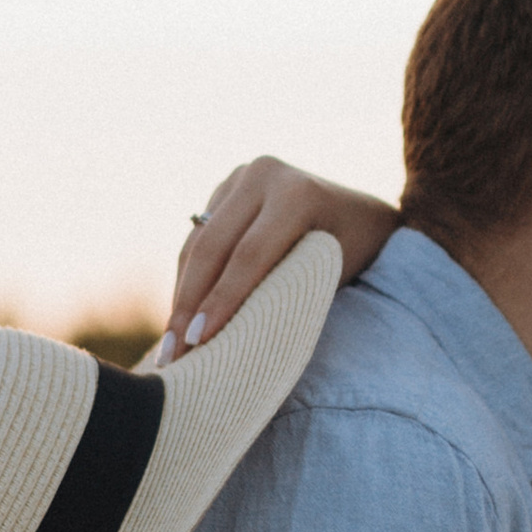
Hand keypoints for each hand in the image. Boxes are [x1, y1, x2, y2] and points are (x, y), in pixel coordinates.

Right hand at [158, 161, 400, 360]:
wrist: (362, 211)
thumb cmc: (359, 252)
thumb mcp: (335, 271)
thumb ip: (289, 292)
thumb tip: (237, 344)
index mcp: (296, 193)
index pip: (250, 255)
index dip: (221, 300)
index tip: (198, 342)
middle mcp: (263, 174)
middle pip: (213, 248)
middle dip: (188, 304)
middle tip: (173, 356)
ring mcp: (239, 179)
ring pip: (197, 245)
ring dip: (180, 297)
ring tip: (169, 348)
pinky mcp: (224, 191)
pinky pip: (196, 240)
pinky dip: (187, 281)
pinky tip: (179, 319)